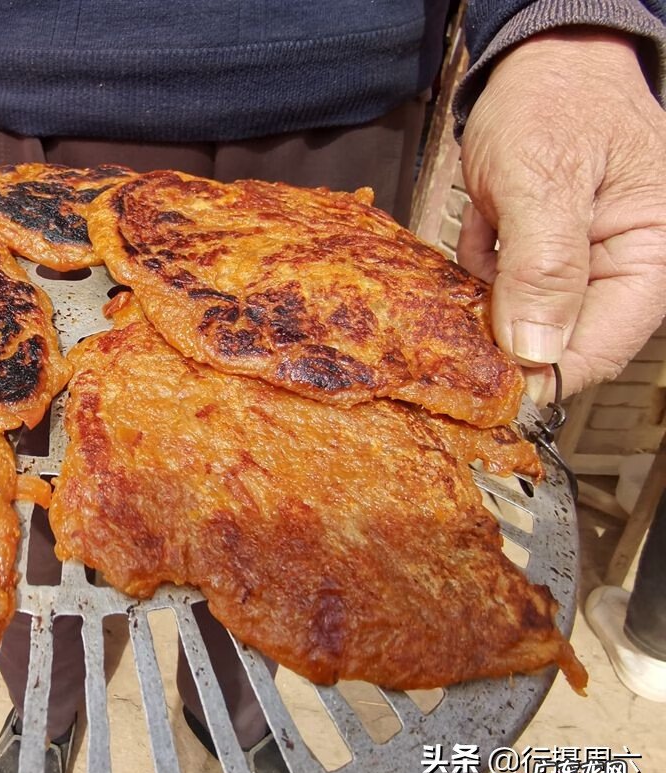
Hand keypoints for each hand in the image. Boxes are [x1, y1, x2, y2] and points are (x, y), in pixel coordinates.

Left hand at [459, 28, 665, 403]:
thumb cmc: (555, 101)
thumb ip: (543, 266)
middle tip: (453, 324)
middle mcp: (619, 268)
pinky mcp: (542, 257)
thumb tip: (536, 348)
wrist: (537, 61)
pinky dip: (478, 276)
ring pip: (523, 320)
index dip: (541, 373)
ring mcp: (578, 265)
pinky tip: (476, 235)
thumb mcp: (544, 179)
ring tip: (469, 258)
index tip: (488, 386)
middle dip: (502, 336)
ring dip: (484, 304)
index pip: (599, 349)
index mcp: (647, 255)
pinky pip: (503, 292)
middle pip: (557, 341)